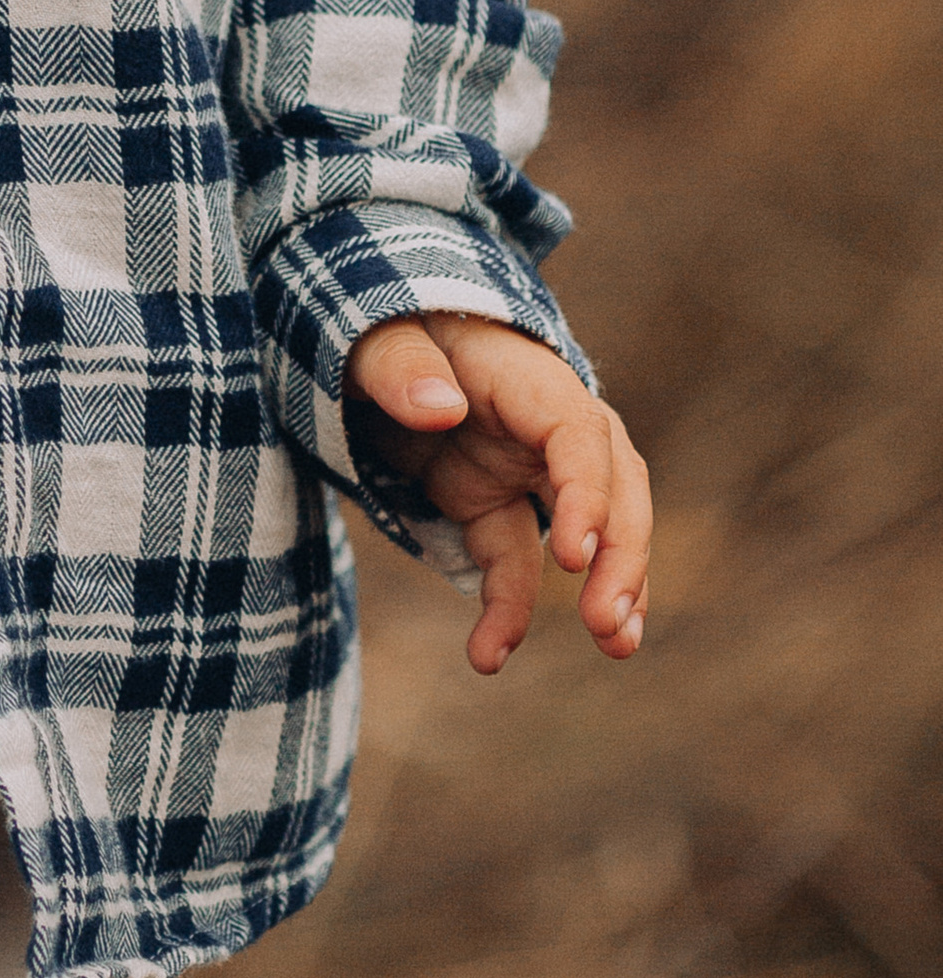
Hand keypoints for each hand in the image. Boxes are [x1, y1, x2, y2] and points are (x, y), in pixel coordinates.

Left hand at [345, 310, 649, 675]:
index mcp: (521, 374)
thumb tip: (439, 407)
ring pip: (586, 531)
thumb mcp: (371, 333)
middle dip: (624, 552)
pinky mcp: (488, 503)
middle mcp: (539, 424)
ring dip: (608, 587)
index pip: (578, 431)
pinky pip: (512, 562)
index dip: (586, 492)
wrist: (354, 341)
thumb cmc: (371, 322)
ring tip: (618, 647)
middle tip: (611, 621)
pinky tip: (488, 656)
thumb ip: (399, 365)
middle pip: (612, 484)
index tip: (574, 553)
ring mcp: (518, 468)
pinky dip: (508, 610)